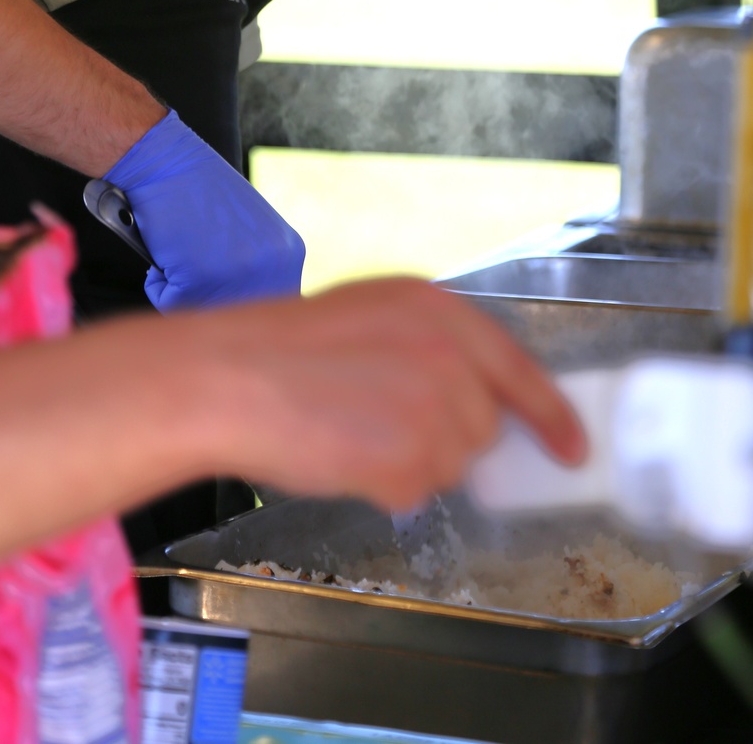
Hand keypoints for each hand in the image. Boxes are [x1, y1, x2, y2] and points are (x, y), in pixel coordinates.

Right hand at [104, 111, 304, 310]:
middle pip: (239, 314)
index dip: (242, 303)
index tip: (224, 298)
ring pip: (202, 312)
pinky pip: (171, 303)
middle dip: (209, 301)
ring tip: (178, 255)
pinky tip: (164, 251)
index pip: (273, 303)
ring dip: (181, 291)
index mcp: (289, 253)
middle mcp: (272, 266)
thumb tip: (247, 305)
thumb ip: (257, 266)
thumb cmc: (198, 191)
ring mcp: (238, 273)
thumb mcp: (248, 230)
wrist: (166, 161)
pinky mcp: (201, 276)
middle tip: (190, 277)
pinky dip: (159, 283)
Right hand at [192, 276, 585, 509]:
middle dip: (443, 435)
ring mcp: (436, 409)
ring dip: (408, 461)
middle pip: (482, 425)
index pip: (519, 368)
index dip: (551, 414)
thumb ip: (428, 347)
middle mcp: (450, 354)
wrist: (229, 377)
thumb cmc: (281, 348)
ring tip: (348, 430)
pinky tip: (340, 453)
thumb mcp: (369, 316)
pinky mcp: (413, 459)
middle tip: (375, 419)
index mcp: (438, 310)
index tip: (573, 447)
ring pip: (450, 464)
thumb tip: (464, 397)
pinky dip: (382, 485)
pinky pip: (414, 491)